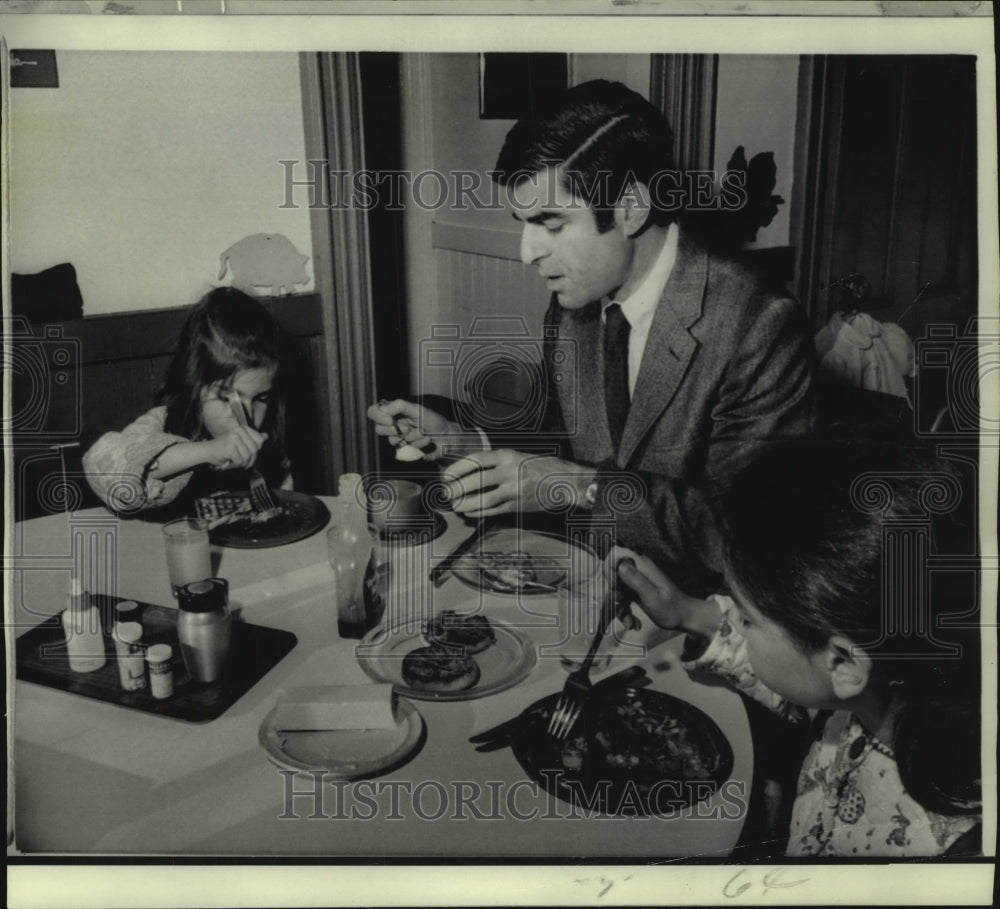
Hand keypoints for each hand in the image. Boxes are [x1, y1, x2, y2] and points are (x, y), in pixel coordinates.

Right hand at [201, 427, 266, 469]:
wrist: (206, 452)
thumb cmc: (224, 449)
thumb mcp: (240, 442)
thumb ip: (253, 439)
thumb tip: (266, 436)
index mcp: (244, 428)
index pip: (260, 441)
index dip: (255, 452)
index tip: (247, 455)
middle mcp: (240, 430)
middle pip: (255, 450)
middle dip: (249, 460)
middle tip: (240, 462)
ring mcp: (235, 438)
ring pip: (248, 456)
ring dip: (241, 463)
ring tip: (233, 461)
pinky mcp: (230, 447)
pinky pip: (240, 461)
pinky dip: (235, 465)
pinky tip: (228, 462)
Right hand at [367, 399, 464, 458]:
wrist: (447, 436)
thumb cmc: (433, 420)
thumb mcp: (417, 409)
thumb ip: (399, 406)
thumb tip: (383, 409)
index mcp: (394, 412)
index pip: (373, 412)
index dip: (378, 416)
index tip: (390, 420)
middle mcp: (393, 425)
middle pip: (379, 429)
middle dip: (396, 429)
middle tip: (410, 427)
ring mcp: (398, 439)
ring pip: (393, 441)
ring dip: (412, 437)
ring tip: (424, 433)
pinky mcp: (405, 451)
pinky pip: (403, 452)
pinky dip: (417, 446)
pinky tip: (425, 442)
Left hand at [442, 451, 592, 517]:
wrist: (565, 481)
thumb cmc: (540, 466)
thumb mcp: (517, 456)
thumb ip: (496, 462)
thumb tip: (469, 471)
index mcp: (508, 456)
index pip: (476, 460)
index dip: (457, 468)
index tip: (446, 475)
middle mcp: (510, 472)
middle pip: (476, 481)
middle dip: (457, 488)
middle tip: (446, 493)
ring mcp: (514, 490)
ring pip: (483, 499)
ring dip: (465, 504)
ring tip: (455, 505)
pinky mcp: (518, 506)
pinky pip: (493, 511)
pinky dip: (478, 513)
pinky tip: (469, 512)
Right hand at [609, 546, 717, 636]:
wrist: (684, 618)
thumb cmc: (671, 608)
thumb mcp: (652, 597)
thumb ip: (636, 580)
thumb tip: (620, 565)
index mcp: (642, 565)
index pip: (616, 554)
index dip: (608, 569)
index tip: (612, 587)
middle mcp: (638, 569)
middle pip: (612, 575)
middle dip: (613, 595)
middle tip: (622, 610)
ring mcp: (636, 580)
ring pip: (615, 589)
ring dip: (619, 608)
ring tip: (630, 623)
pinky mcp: (636, 590)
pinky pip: (622, 597)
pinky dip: (624, 611)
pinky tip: (633, 623)